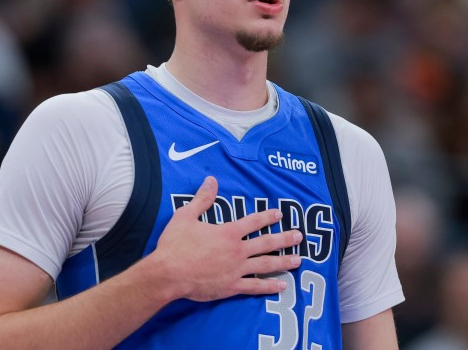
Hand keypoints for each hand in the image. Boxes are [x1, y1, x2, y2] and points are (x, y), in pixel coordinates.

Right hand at [149, 176, 302, 301]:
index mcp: (228, 233)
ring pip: (266, 265)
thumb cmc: (175, 245)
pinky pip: (255, 287)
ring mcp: (236, 270)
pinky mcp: (231, 287)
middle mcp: (237, 251)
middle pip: (266, 243)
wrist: (168, 274)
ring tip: (298, 260)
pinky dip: (269, 286)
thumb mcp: (186, 216)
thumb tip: (211, 180)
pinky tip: (282, 286)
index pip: (253, 221)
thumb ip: (202, 199)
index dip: (267, 216)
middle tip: (299, 236)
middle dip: (285, 239)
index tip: (280, 214)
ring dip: (284, 261)